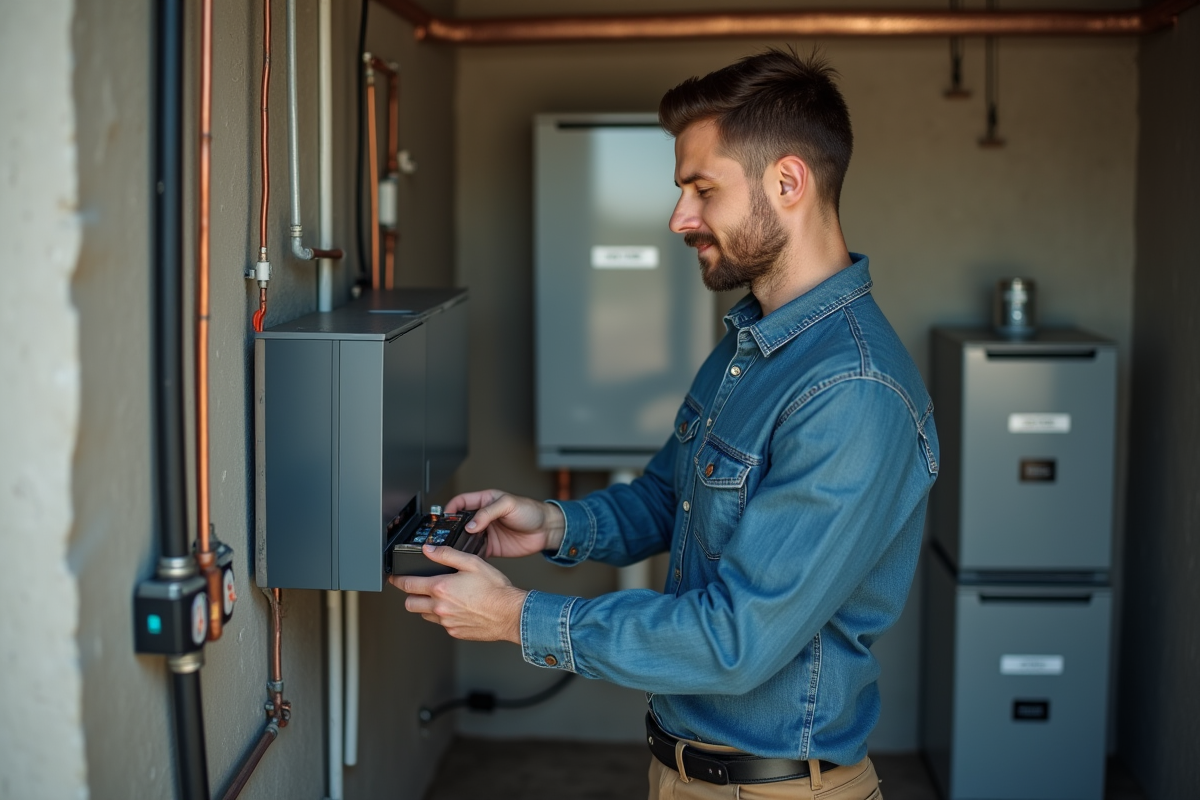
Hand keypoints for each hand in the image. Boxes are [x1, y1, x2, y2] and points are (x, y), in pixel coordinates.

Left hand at [389, 545, 527, 642]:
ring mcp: (446, 622)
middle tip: (416, 589)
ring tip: (441, 598)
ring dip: (426, 607)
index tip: (394, 578)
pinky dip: (443, 617)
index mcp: (441, 588)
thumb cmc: (495, 590)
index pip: (408, 585)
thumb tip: (429, 550)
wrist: (510, 614)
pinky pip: (441, 625)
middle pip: (410, 604)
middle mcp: (440, 607)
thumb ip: (447, 555)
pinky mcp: (454, 632)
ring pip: (424, 615)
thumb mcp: (472, 563)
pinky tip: (457, 608)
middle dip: (410, 595)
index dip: (397, 580)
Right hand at [444, 490, 565, 558]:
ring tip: (452, 549)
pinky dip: (470, 555)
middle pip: (460, 522)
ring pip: (465, 538)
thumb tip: (471, 525)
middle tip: (444, 536)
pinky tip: (467, 558)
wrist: (546, 530)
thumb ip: (488, 513)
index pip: (461, 502)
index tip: (444, 518)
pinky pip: (476, 551)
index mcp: (485, 501)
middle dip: (451, 528)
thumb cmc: (531, 511)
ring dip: (459, 543)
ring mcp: (486, 533)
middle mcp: (483, 517)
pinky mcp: (491, 547)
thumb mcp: (508, 504)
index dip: (450, 508)